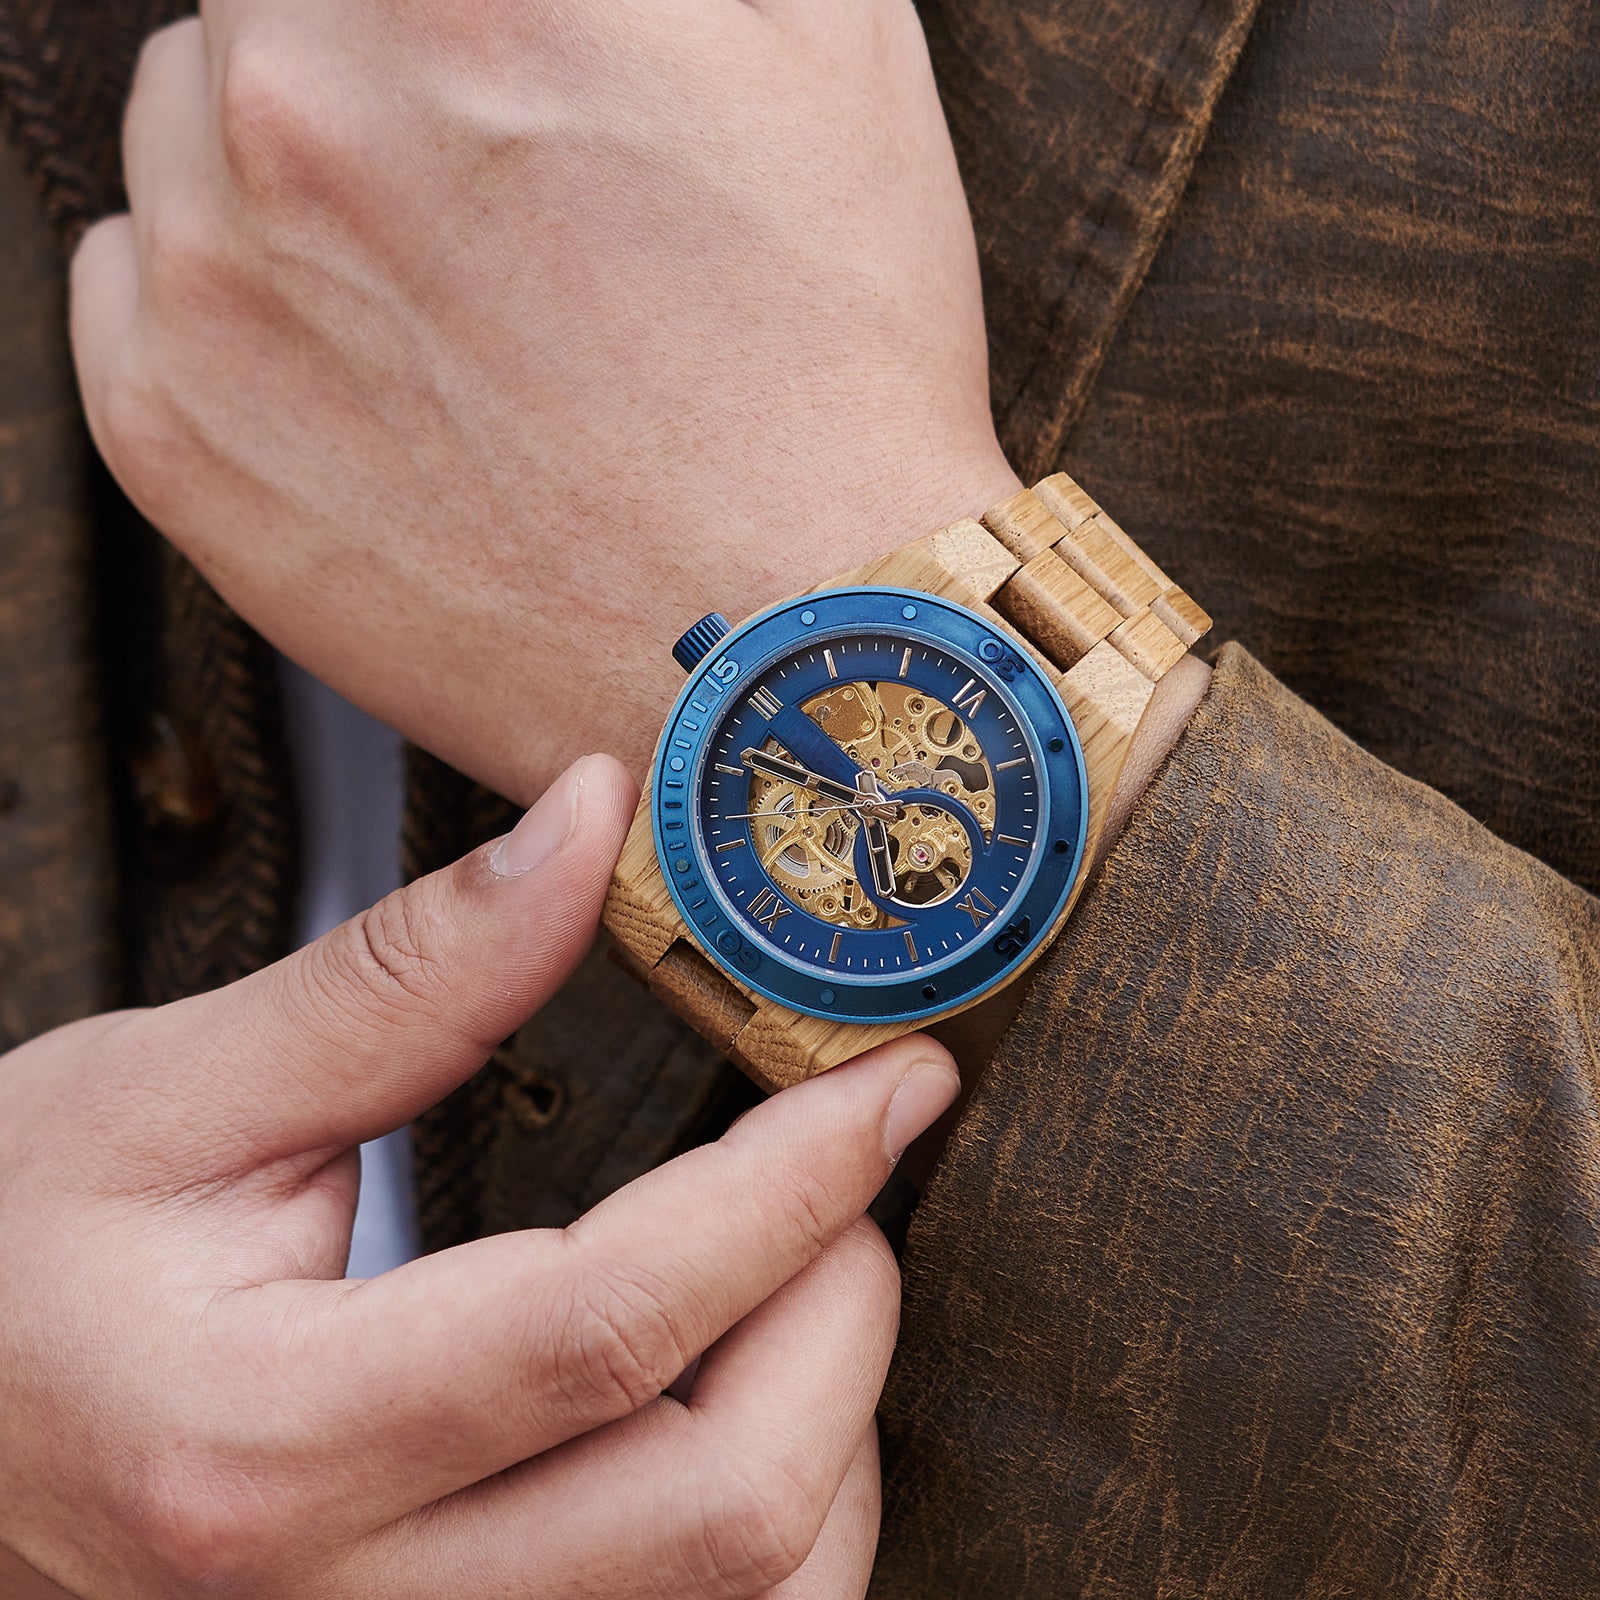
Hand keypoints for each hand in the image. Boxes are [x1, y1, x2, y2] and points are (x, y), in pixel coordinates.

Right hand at [0, 754, 959, 1598]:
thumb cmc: (7, 1260)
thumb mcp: (169, 1095)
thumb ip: (408, 974)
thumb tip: (589, 826)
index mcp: (259, 1441)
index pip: (608, 1324)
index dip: (788, 1187)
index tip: (892, 1080)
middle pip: (719, 1514)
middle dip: (843, 1313)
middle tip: (853, 1166)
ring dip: (833, 1436)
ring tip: (810, 1272)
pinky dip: (776, 1529)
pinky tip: (747, 1399)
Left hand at [69, 0, 1020, 805]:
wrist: (789, 644)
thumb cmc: (838, 373)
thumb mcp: (834, 52)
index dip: (446, 10)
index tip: (480, 60)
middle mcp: (301, 106)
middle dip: (374, 60)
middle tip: (480, 173)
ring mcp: (218, 277)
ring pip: (188, 125)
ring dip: (285, 170)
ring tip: (431, 285)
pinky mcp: (177, 435)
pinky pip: (121, 282)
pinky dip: (210, 292)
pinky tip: (343, 356)